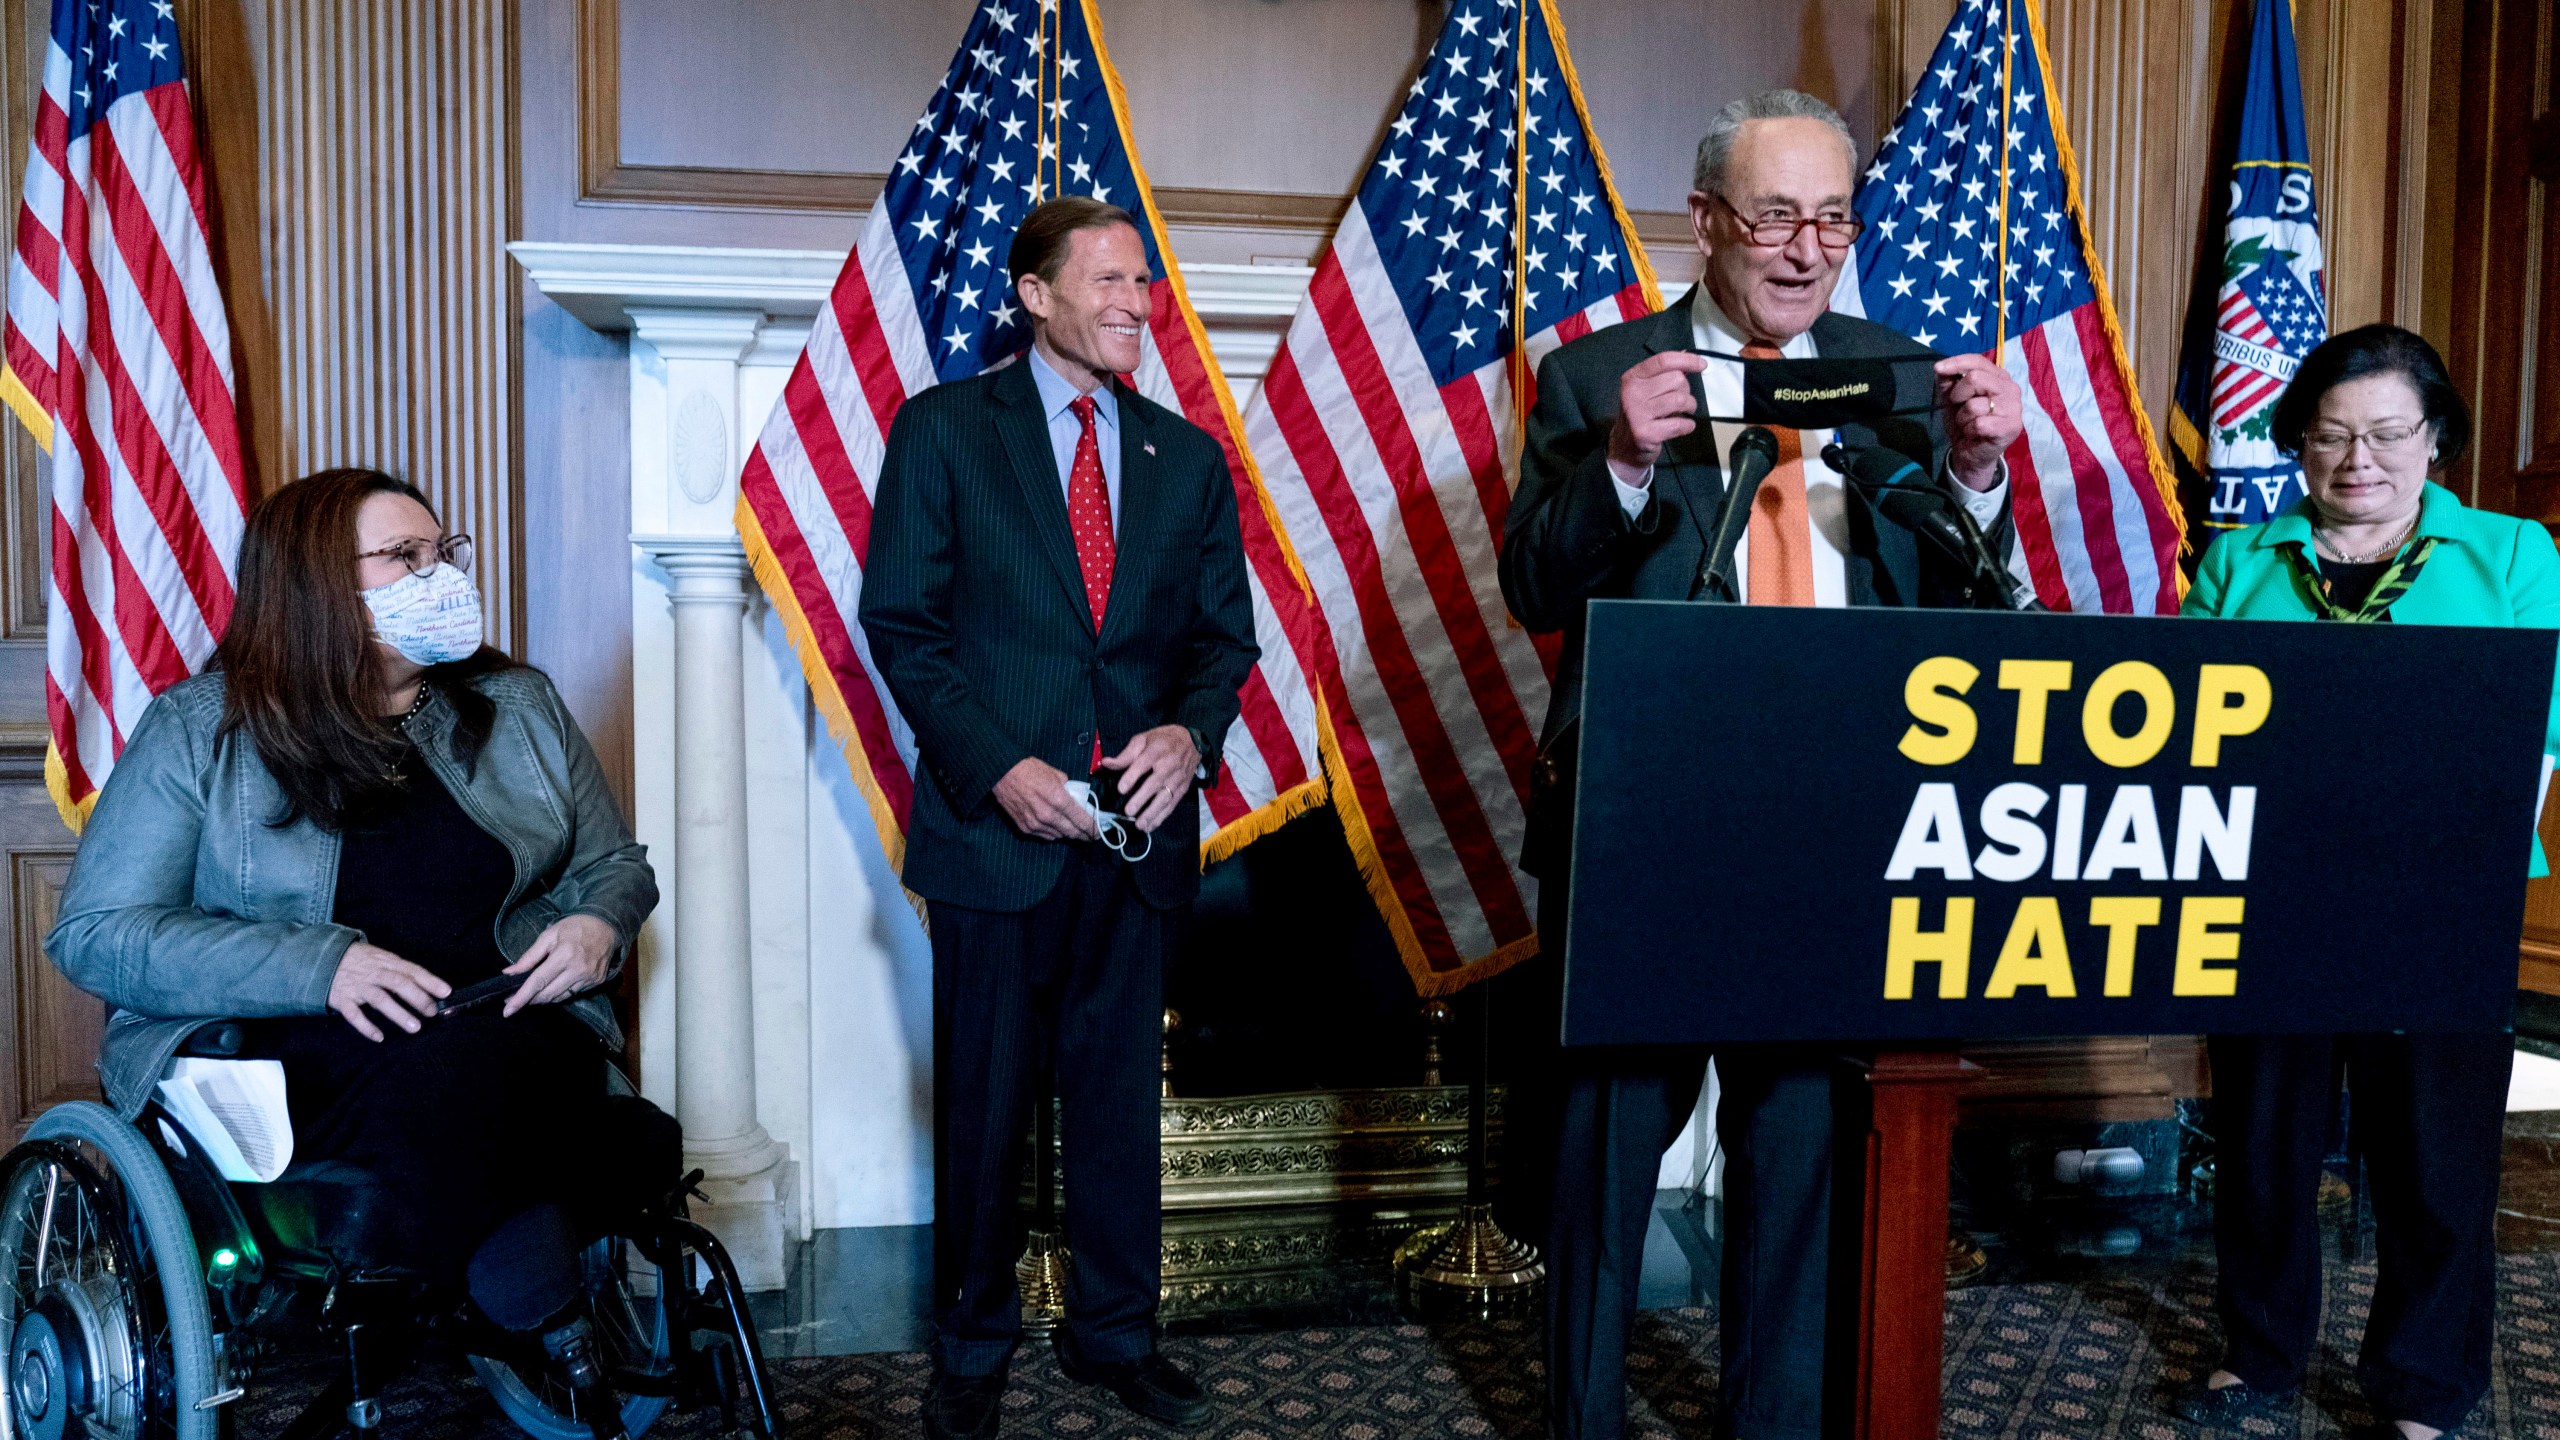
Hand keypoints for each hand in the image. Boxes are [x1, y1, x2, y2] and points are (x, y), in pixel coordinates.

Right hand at [327, 942, 449, 1041]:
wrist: (323, 958)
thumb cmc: (360, 961)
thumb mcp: (381, 958)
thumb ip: (401, 971)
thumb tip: (428, 986)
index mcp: (386, 962)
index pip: (412, 970)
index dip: (430, 981)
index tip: (446, 992)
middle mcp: (373, 973)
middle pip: (398, 983)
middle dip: (417, 998)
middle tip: (431, 1013)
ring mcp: (357, 986)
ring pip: (379, 998)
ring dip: (398, 1013)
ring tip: (415, 1027)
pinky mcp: (342, 999)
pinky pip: (353, 1014)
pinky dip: (366, 1026)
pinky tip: (379, 1037)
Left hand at [501, 913, 620, 1014]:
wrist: (607, 926)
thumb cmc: (575, 927)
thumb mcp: (549, 935)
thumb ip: (529, 956)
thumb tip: (509, 972)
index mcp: (564, 955)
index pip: (538, 981)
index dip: (521, 997)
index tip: (508, 1010)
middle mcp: (578, 970)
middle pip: (548, 994)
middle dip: (529, 1000)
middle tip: (513, 1001)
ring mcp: (589, 978)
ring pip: (559, 997)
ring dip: (542, 999)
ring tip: (530, 996)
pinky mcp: (596, 982)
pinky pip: (572, 994)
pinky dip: (558, 995)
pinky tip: (550, 990)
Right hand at [993, 756, 1099, 840]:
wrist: (1002, 773)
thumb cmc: (1028, 769)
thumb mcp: (1056, 774)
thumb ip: (1069, 789)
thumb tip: (1077, 798)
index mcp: (1059, 800)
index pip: (1082, 820)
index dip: (1093, 828)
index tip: (1099, 831)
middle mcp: (1048, 815)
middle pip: (1072, 832)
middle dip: (1084, 835)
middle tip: (1091, 835)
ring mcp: (1035, 824)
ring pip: (1059, 836)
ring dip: (1068, 833)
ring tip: (1073, 830)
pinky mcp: (1025, 828)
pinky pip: (1045, 836)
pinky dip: (1053, 833)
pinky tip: (1056, 827)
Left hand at [1098, 725, 1201, 832]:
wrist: (1192, 741)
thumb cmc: (1163, 740)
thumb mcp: (1143, 739)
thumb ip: (1126, 754)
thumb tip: (1106, 763)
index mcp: (1157, 750)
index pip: (1144, 764)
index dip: (1132, 776)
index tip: (1121, 789)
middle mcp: (1169, 765)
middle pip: (1155, 783)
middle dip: (1142, 798)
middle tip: (1128, 811)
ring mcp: (1177, 779)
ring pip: (1165, 797)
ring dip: (1152, 813)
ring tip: (1139, 824)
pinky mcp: (1183, 789)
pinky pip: (1172, 804)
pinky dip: (1162, 817)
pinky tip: (1150, 826)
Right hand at [1607, 351, 1709, 472]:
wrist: (1624, 447)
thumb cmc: (1640, 415)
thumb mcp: (1645, 390)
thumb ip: (1663, 374)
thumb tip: (1687, 356)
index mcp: (1633, 378)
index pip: (1663, 361)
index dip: (1687, 360)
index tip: (1701, 365)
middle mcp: (1632, 393)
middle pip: (1676, 379)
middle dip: (1686, 390)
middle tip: (1681, 401)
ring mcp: (1637, 413)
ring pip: (1680, 400)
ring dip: (1690, 407)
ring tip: (1684, 412)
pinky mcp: (1645, 433)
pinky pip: (1679, 423)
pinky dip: (1688, 425)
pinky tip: (1683, 426)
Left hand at [1934, 353, 2022, 490]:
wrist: (1969, 452)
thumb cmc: (1963, 421)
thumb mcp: (1951, 397)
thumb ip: (1948, 380)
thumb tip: (1940, 368)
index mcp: (1998, 377)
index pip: (1977, 361)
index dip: (1955, 363)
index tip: (1937, 368)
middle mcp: (2010, 388)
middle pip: (1975, 378)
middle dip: (1958, 394)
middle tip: (1959, 407)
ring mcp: (2014, 408)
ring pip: (1974, 404)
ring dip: (1963, 417)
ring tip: (1969, 424)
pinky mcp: (2011, 426)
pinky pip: (1979, 423)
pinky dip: (1969, 430)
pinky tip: (1975, 434)